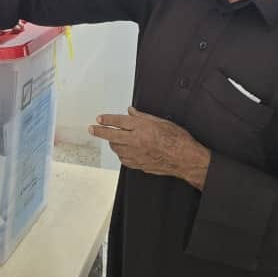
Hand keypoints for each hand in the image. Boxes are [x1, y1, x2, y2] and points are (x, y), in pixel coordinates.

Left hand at [90, 107, 210, 189]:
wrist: (185, 159)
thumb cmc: (177, 139)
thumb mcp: (161, 122)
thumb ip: (143, 117)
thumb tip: (130, 112)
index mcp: (142, 128)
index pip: (118, 121)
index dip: (107, 119)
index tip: (99, 119)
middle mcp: (136, 141)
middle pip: (111, 135)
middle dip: (99, 131)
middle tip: (92, 129)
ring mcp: (136, 154)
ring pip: (116, 148)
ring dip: (112, 142)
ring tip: (112, 139)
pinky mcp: (138, 164)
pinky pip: (123, 159)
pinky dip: (121, 154)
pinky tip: (123, 151)